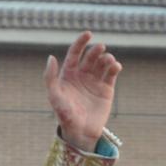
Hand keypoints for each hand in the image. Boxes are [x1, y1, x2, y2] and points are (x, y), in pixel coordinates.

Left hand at [44, 32, 120, 150]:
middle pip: (90, 56)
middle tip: (101, 48)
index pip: (75, 53)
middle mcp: (82, 75)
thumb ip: (50, 77)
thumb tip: (51, 57)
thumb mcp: (54, 96)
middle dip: (96, 50)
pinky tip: (116, 66)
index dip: (81, 42)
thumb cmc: (64, 115)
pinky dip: (115, 68)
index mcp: (69, 73)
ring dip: (107, 58)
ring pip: (102, 63)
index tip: (88, 34)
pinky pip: (112, 74)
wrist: (80, 132)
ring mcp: (95, 81)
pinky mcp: (107, 89)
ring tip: (109, 61)